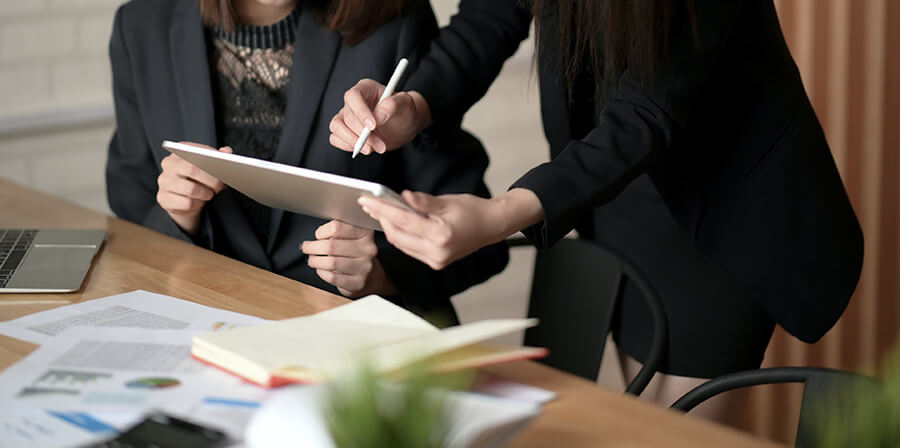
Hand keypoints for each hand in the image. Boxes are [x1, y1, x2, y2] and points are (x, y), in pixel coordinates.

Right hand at [156, 143, 230, 235]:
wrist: (181, 200)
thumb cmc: (196, 180)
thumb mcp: (206, 167)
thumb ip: (217, 157)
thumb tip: (227, 151)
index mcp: (179, 152)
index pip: (195, 150)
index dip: (211, 158)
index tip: (223, 165)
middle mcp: (168, 164)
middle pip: (192, 169)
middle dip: (211, 179)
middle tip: (220, 185)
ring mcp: (164, 181)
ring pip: (191, 189)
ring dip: (206, 193)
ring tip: (211, 194)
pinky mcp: (164, 198)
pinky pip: (187, 203)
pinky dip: (198, 204)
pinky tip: (200, 202)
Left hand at [301, 220, 397, 296]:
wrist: (369, 276)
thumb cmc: (354, 254)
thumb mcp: (351, 237)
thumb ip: (337, 231)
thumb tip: (317, 234)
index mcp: (365, 233)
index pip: (337, 227)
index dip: (322, 231)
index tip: (318, 235)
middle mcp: (368, 249)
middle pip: (331, 245)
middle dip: (312, 247)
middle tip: (307, 248)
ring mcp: (364, 267)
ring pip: (331, 262)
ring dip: (315, 261)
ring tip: (313, 259)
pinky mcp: (358, 283)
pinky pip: (332, 277)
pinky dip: (322, 273)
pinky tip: (322, 270)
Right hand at [329, 79, 431, 155]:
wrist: (403, 126)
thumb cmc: (404, 111)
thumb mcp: (406, 104)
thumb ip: (394, 104)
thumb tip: (379, 115)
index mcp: (366, 88)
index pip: (354, 97)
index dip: (361, 112)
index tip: (373, 126)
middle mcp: (353, 101)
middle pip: (347, 116)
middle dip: (363, 135)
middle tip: (380, 145)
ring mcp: (347, 116)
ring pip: (337, 127)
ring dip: (353, 142)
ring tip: (372, 149)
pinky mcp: (345, 130)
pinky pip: (335, 138)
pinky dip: (346, 146)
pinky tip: (364, 148)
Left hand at [358, 189, 543, 269]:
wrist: (491, 226)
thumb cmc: (473, 211)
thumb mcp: (448, 201)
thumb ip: (424, 201)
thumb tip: (403, 197)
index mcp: (441, 235)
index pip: (403, 221)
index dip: (382, 209)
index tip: (367, 200)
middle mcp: (437, 252)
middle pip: (398, 236)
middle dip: (382, 219)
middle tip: (369, 203)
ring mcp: (436, 261)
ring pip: (401, 244)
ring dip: (389, 228)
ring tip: (379, 211)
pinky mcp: (435, 263)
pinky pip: (410, 249)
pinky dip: (400, 236)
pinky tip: (395, 223)